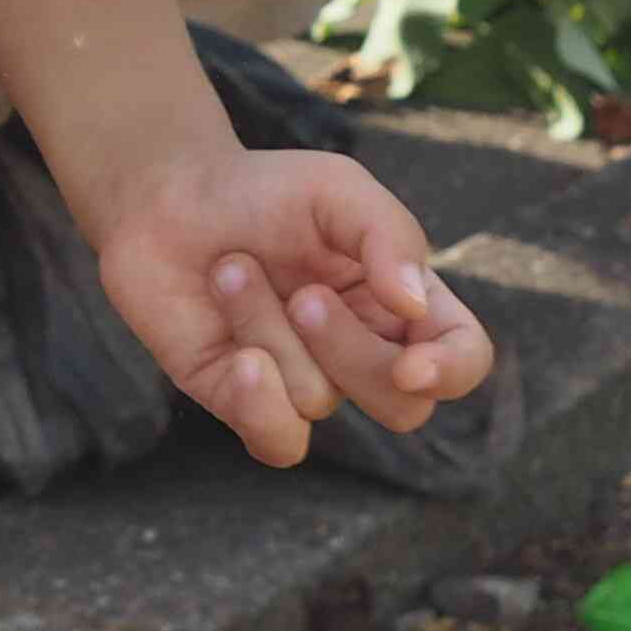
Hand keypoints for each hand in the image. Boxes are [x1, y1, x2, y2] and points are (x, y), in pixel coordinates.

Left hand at [92, 148, 493, 468]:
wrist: (166, 197)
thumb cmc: (262, 191)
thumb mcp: (337, 189)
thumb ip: (389, 236)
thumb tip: (414, 306)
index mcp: (403, 302)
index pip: (463, 359)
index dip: (451, 371)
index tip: (413, 362)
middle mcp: (363, 351)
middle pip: (402, 403)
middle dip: (349, 350)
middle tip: (302, 293)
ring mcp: (304, 381)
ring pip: (320, 400)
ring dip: (268, 327)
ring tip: (231, 270)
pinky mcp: (246, 402)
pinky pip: (279, 442)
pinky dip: (259, 402)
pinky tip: (236, 357)